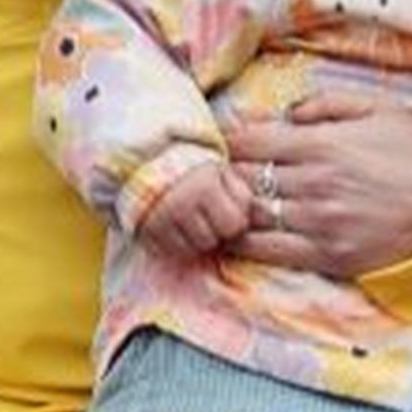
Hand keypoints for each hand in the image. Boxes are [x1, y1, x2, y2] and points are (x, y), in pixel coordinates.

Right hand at [136, 159, 253, 256]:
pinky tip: (177, 228)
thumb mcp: (221, 168)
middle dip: (217, 231)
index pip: (236, 223)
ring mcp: (162, 218)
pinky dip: (177, 244)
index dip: (235, 217)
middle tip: (209, 215)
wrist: (145, 158)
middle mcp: (182, 202)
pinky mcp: (146, 231)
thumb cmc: (193, 165)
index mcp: (205, 183)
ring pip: (195, 249)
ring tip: (192, 220)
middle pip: (215, 240)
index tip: (225, 206)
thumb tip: (266, 217)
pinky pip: (172, 252)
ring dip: (198, 239)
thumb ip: (243, 191)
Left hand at [225, 93, 411, 276]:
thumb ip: (329, 105)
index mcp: (322, 144)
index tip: (223, 144)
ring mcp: (318, 223)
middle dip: (224, 175)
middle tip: (216, 175)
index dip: (228, 141)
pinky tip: (235, 236)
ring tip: (222, 205)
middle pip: (242, 177)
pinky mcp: (327, 256)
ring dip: (230, 209)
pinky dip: (244, 242)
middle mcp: (314, 184)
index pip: (249, 141)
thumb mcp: (381, 111)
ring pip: (249, 214)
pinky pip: (268, 251)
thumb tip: (287, 113)